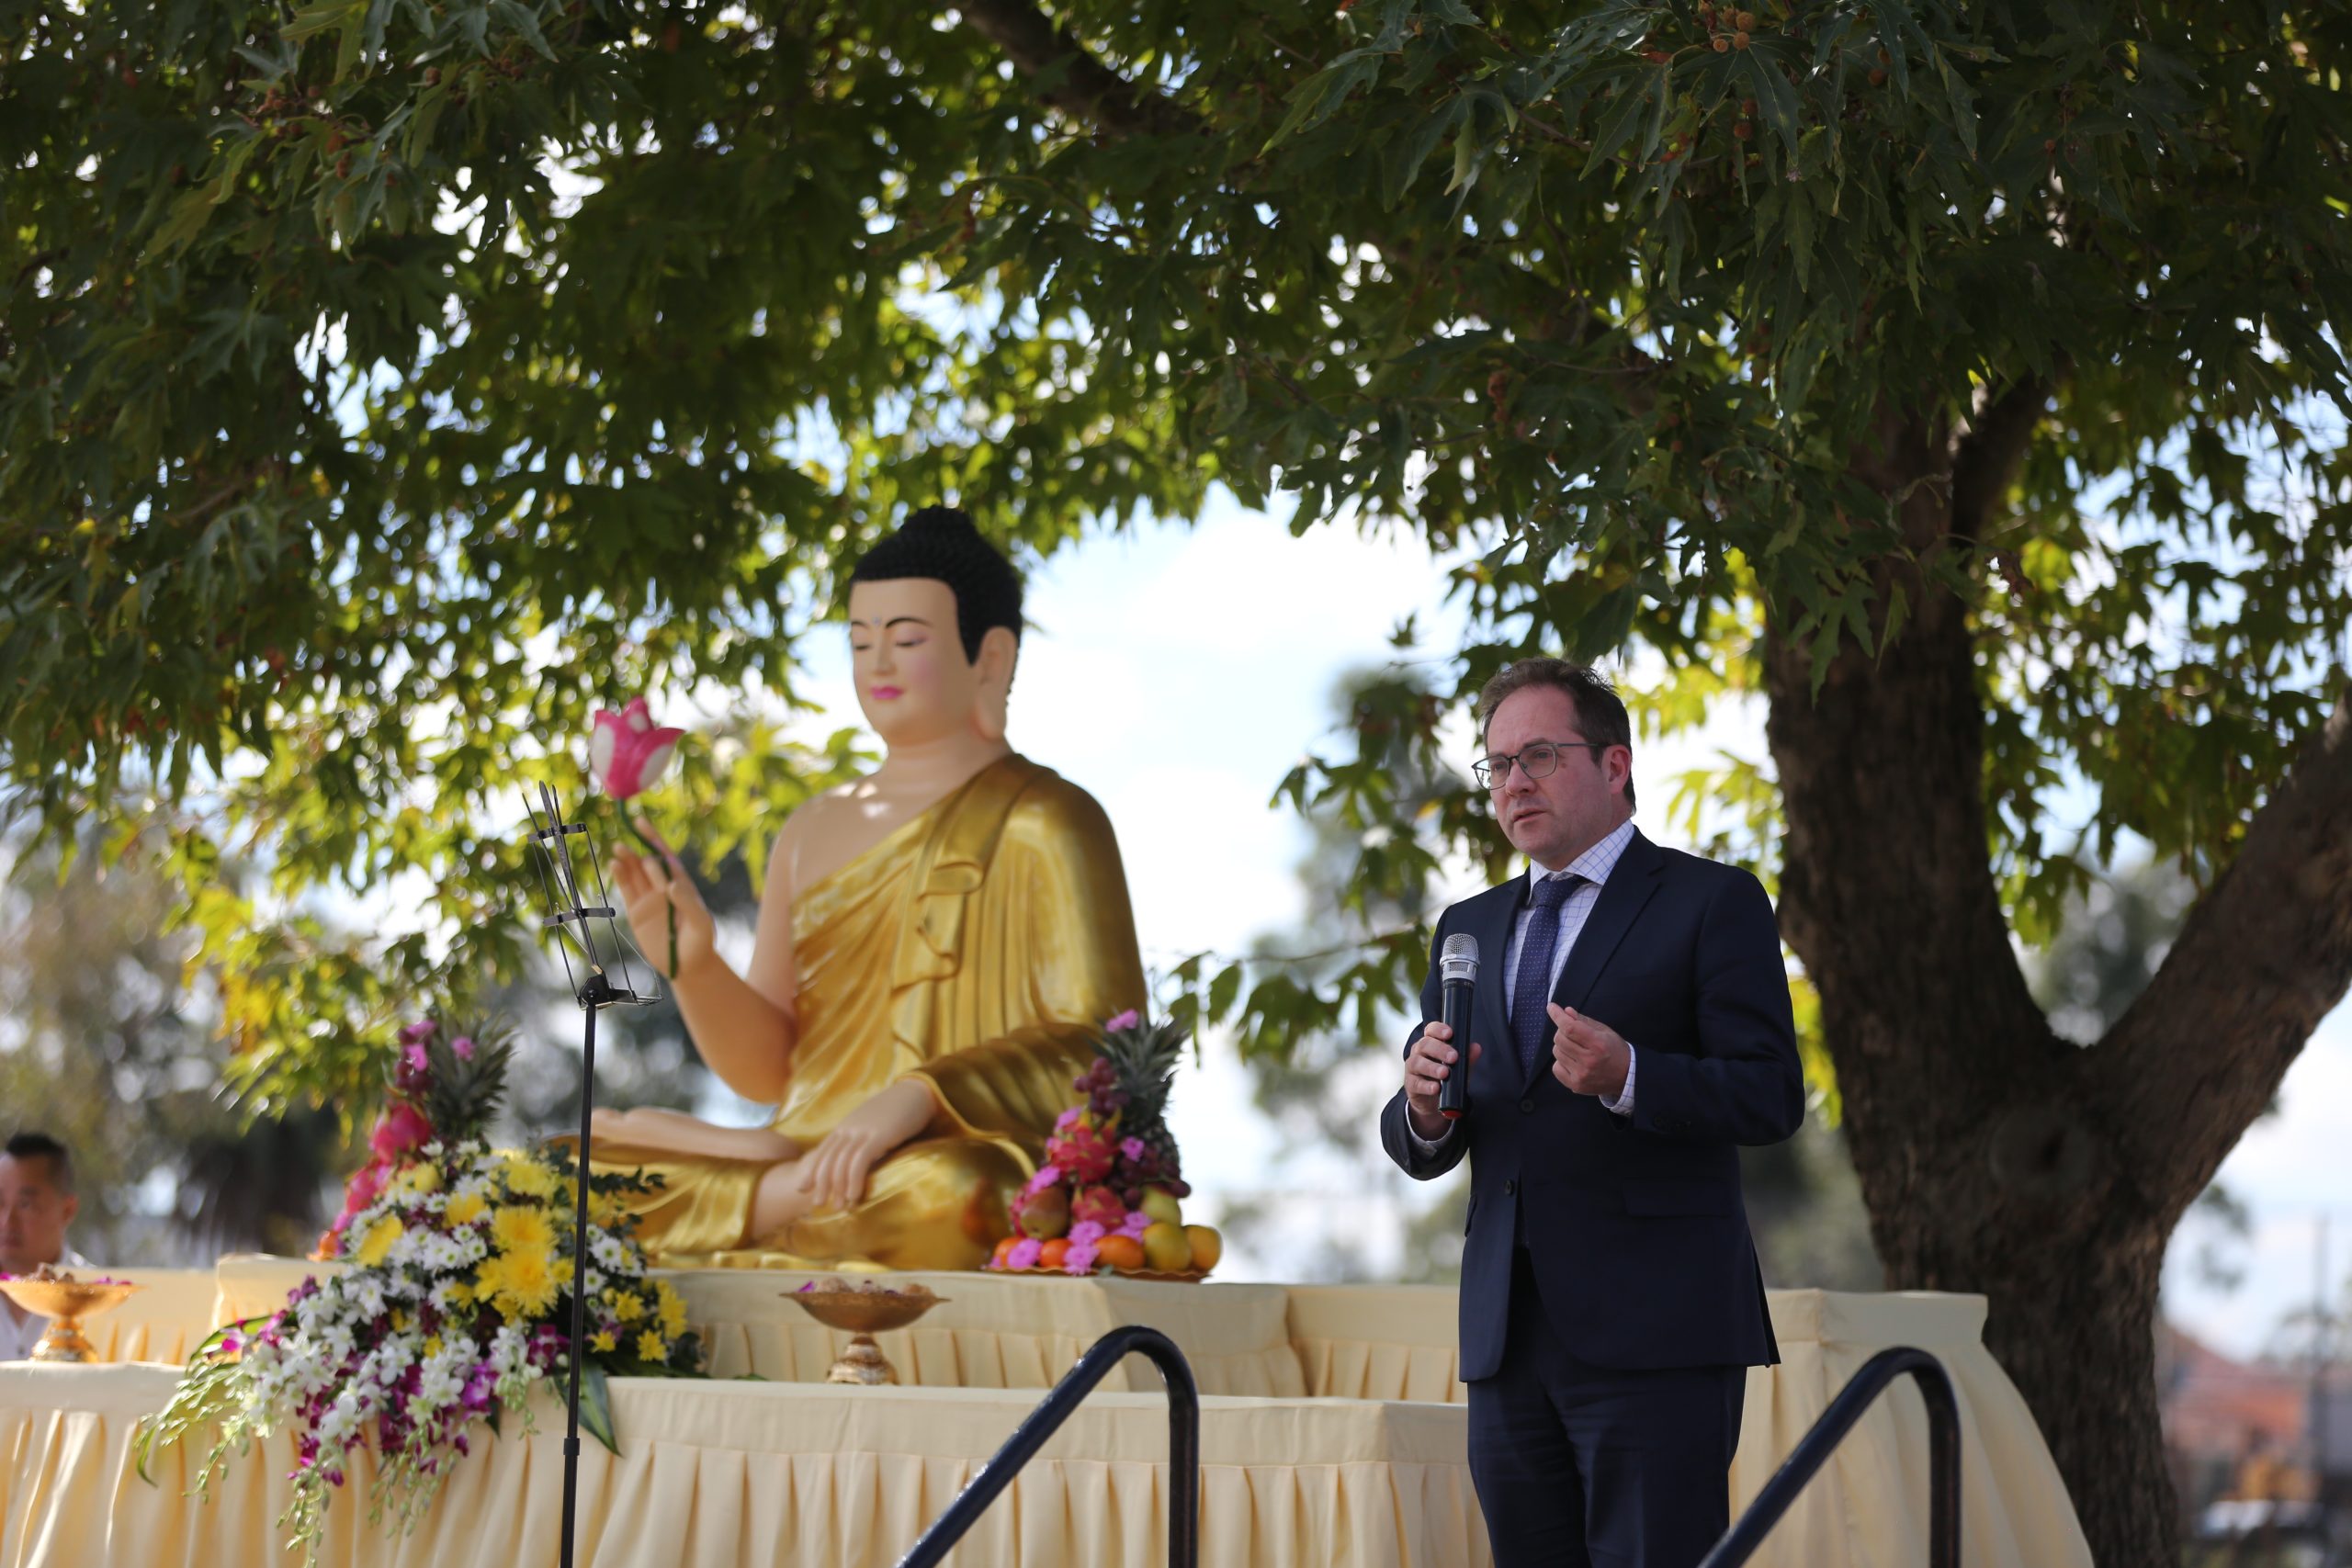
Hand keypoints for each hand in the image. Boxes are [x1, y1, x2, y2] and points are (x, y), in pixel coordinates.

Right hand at [609, 821, 716, 979]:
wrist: (687, 966)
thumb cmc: (700, 943)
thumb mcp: (701, 923)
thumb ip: (688, 903)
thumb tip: (672, 884)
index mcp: (681, 884)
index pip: (666, 856)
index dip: (653, 838)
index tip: (641, 823)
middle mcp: (663, 887)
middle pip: (648, 862)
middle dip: (640, 853)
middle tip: (633, 852)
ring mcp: (649, 898)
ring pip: (635, 873)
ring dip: (627, 859)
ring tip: (618, 848)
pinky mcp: (636, 911)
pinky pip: (627, 889)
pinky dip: (620, 877)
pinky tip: (614, 865)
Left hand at [793, 1080, 936, 1211]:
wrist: (915, 1093)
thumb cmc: (897, 1111)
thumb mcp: (872, 1123)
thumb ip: (860, 1138)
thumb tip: (856, 1157)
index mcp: (846, 1126)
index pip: (822, 1151)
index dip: (811, 1170)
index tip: (802, 1188)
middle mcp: (849, 1128)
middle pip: (828, 1159)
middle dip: (820, 1183)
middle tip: (817, 1204)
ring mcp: (863, 1131)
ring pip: (841, 1162)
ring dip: (838, 1187)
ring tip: (838, 1207)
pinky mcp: (878, 1136)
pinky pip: (860, 1161)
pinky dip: (854, 1180)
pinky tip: (854, 1195)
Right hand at [1403, 1022, 1480, 1137]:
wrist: (1432, 1100)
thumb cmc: (1445, 1076)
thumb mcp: (1459, 1067)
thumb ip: (1467, 1057)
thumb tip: (1476, 1048)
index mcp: (1430, 1042)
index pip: (1431, 1030)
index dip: (1439, 1029)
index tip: (1449, 1034)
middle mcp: (1419, 1052)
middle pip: (1425, 1044)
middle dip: (1440, 1049)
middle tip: (1453, 1057)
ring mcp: (1412, 1067)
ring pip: (1418, 1063)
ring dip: (1432, 1067)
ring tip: (1445, 1073)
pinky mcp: (1410, 1084)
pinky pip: (1415, 1083)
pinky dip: (1426, 1086)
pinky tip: (1435, 1088)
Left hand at [1548, 1004, 1629, 1098]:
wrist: (1626, 1076)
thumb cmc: (1615, 1050)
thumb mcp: (1604, 1031)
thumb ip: (1584, 1021)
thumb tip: (1566, 1012)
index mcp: (1598, 1044)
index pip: (1570, 1028)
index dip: (1557, 1016)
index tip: (1551, 1007)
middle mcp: (1589, 1061)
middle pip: (1559, 1039)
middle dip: (1562, 1031)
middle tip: (1572, 1033)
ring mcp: (1581, 1075)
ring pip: (1556, 1052)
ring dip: (1563, 1046)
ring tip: (1576, 1049)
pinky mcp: (1575, 1085)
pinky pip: (1556, 1068)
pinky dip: (1561, 1062)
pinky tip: (1573, 1061)